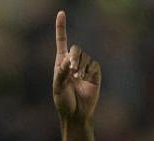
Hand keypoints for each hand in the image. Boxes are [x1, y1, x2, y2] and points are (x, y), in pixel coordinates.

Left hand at [52, 10, 100, 124]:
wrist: (76, 114)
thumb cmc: (63, 102)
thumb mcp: (58, 88)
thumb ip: (61, 73)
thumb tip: (68, 60)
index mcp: (60, 64)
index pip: (61, 42)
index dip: (61, 28)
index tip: (61, 13)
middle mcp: (73, 63)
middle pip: (75, 48)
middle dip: (73, 57)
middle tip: (71, 70)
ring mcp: (85, 68)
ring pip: (85, 57)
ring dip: (80, 66)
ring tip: (77, 78)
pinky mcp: (95, 74)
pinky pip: (93, 65)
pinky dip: (89, 71)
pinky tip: (85, 80)